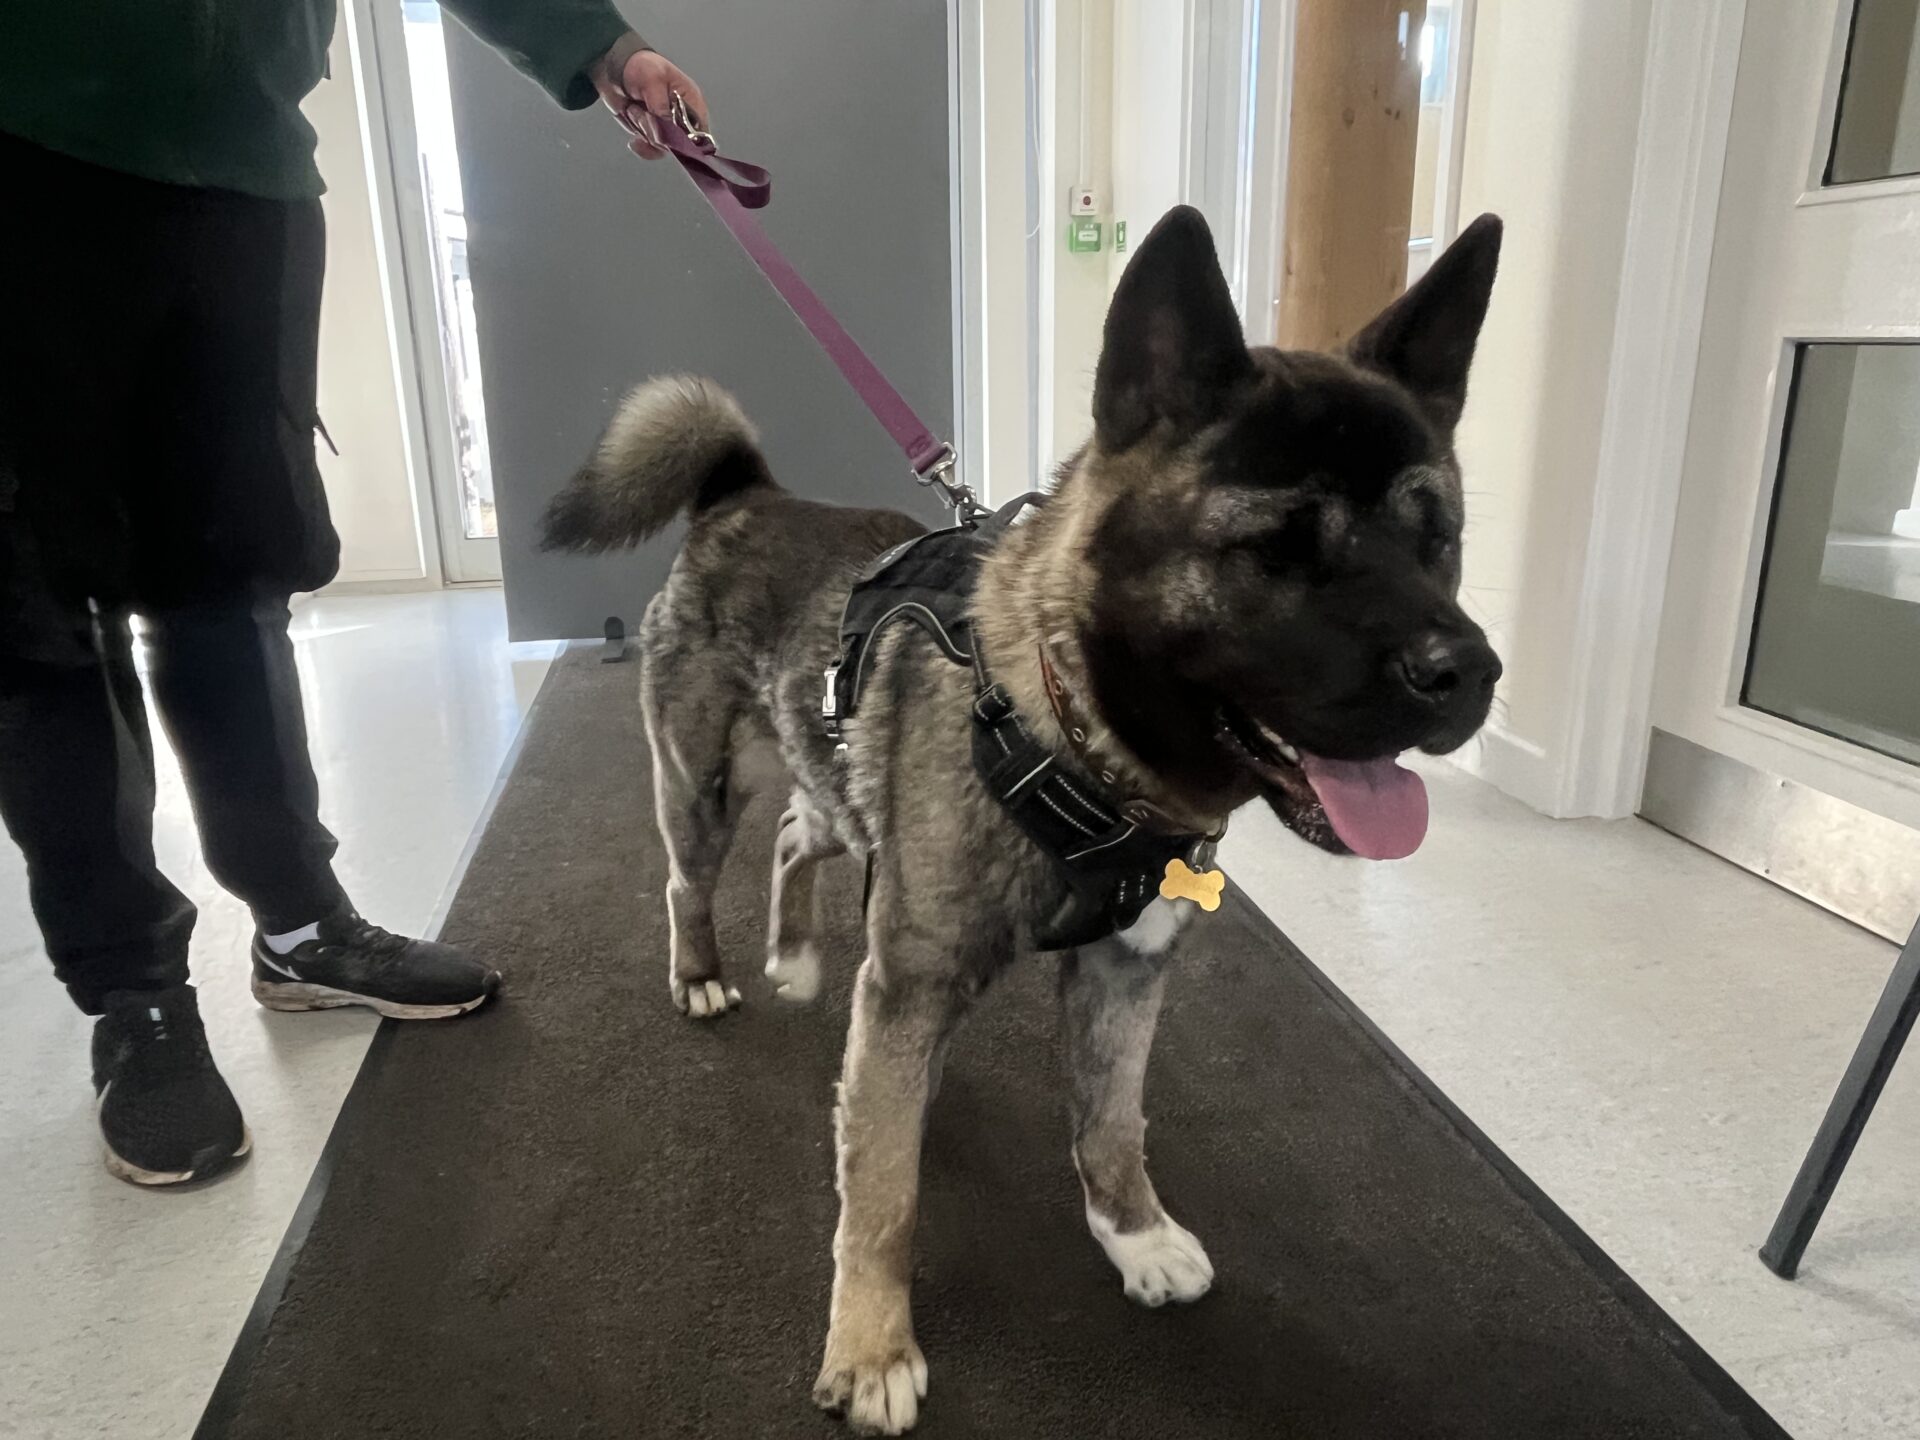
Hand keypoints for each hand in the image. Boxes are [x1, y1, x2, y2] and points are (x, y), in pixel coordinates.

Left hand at [591, 35, 708, 159]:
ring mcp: (668, 128)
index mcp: (691, 102)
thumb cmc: (640, 65)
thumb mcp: (653, 80)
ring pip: (664, 147)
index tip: (670, 135)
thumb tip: (668, 132)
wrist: (613, 67)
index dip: (690, 141)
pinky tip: (634, 139)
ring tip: (634, 110)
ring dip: (645, 133)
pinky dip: (642, 147)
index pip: (702, 132)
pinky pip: (653, 150)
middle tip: (644, 111)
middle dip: (659, 133)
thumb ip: (661, 107)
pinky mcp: (653, 133)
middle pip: (681, 144)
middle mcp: (683, 118)